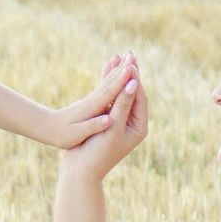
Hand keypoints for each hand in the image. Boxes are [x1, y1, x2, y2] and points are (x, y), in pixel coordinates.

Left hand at [48, 52, 140, 149]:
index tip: (131, 69)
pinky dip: (113, 75)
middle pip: (111, 81)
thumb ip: (93, 126)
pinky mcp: (92, 99)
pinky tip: (116, 67)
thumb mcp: (76, 134)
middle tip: (133, 54)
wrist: (47, 126)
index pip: (109, 92)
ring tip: (128, 55)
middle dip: (123, 68)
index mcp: (92, 107)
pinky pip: (105, 84)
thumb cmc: (62, 134)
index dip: (121, 81)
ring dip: (119, 68)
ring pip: (109, 80)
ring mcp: (93, 97)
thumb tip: (109, 120)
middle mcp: (93, 99)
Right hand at [57, 62, 145, 180]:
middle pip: (132, 92)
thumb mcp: (113, 128)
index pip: (140, 98)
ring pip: (120, 92)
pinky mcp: (107, 117)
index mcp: (139, 127)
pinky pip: (109, 96)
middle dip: (129, 73)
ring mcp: (119, 119)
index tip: (131, 63)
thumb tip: (133, 83)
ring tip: (119, 54)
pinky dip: (107, 82)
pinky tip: (107, 66)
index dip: (135, 80)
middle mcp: (132, 122)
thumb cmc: (98, 153)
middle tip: (130, 52)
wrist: (80, 169)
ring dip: (118, 74)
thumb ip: (123, 105)